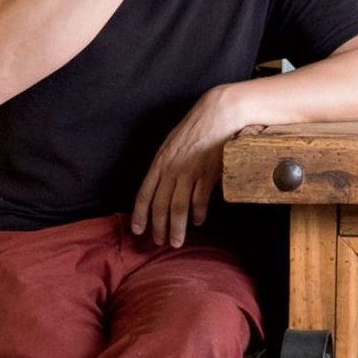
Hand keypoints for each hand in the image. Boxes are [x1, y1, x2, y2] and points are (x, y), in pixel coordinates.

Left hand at [131, 85, 248, 248]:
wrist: (219, 114)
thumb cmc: (195, 127)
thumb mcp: (171, 144)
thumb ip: (165, 165)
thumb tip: (161, 186)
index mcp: (159, 162)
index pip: (144, 194)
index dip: (139, 214)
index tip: (137, 230)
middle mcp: (172, 170)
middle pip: (160, 205)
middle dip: (158, 227)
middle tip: (159, 242)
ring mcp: (190, 173)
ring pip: (178, 208)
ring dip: (177, 228)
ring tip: (176, 241)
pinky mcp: (208, 174)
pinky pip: (200, 200)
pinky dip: (198, 213)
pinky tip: (198, 221)